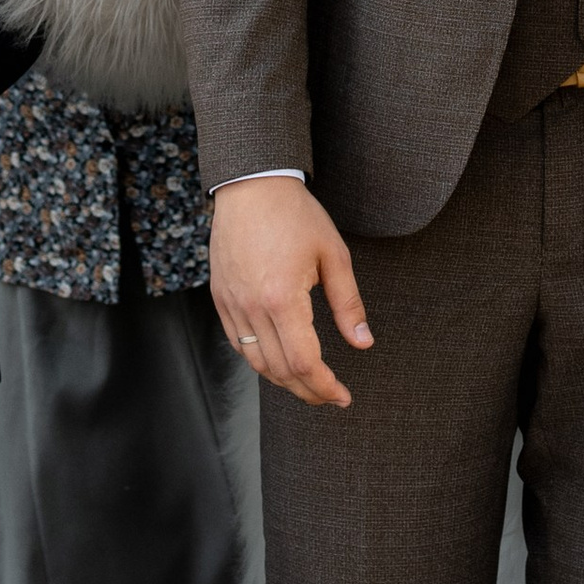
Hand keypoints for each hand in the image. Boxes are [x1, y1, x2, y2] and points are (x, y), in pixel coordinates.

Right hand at [211, 176, 373, 407]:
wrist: (252, 186)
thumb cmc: (296, 216)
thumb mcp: (334, 256)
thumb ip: (348, 304)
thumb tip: (363, 343)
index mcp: (283, 299)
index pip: (305, 362)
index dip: (325, 387)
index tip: (342, 397)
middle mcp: (252, 308)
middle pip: (280, 370)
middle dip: (308, 391)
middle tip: (330, 397)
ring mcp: (231, 304)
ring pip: (256, 362)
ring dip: (283, 380)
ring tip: (308, 384)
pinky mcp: (220, 298)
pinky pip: (238, 343)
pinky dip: (259, 360)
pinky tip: (278, 361)